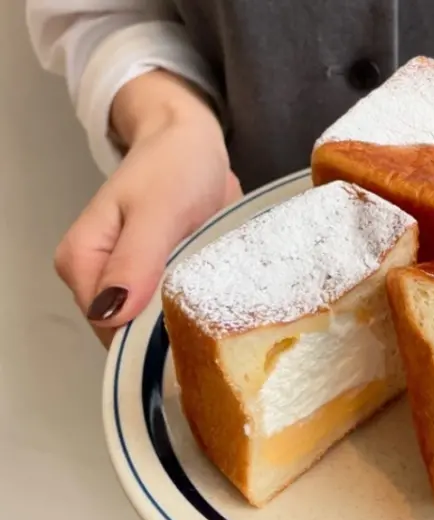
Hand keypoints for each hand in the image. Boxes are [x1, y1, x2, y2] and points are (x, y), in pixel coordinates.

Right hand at [54, 73, 239, 347]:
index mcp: (81, 263)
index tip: (192, 320)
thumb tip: (110, 315)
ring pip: (154, 323)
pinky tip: (218, 295)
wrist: (193, 142)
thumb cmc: (173, 167)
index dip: (149, 330)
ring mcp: (128, 281)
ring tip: (220, 301)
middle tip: (214, 309)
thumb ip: (134, 260)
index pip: (109, 327)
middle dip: (171, 325)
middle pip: (130, 331)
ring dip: (187, 316)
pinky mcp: (156, 280)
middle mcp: (99, 279)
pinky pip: (172, 308)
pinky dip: (195, 304)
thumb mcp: (157, 210)